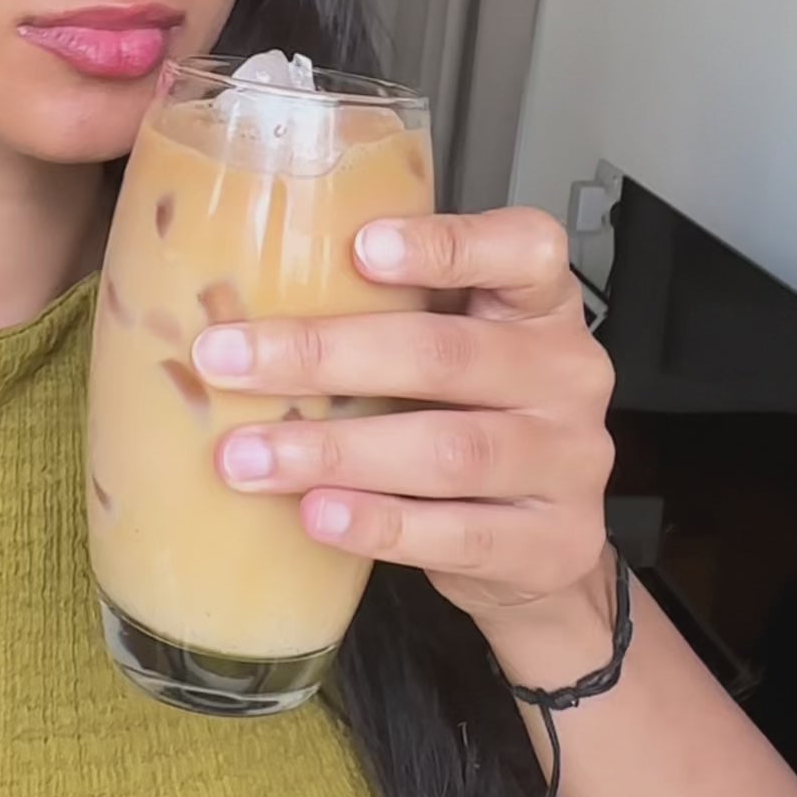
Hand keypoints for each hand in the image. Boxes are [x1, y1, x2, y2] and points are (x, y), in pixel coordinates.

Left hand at [188, 205, 620, 677]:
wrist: (545, 550)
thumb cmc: (476, 422)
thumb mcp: (454, 351)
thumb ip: (387, 319)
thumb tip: (238, 304)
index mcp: (542, 306)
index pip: (525, 249)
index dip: (447, 246)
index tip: (360, 247)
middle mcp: (568, 375)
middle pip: (450, 354)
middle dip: (327, 356)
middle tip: (228, 360)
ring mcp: (569, 463)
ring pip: (450, 450)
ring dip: (336, 451)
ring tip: (248, 456)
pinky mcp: (552, 543)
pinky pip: (458, 534)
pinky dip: (378, 524)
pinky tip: (316, 514)